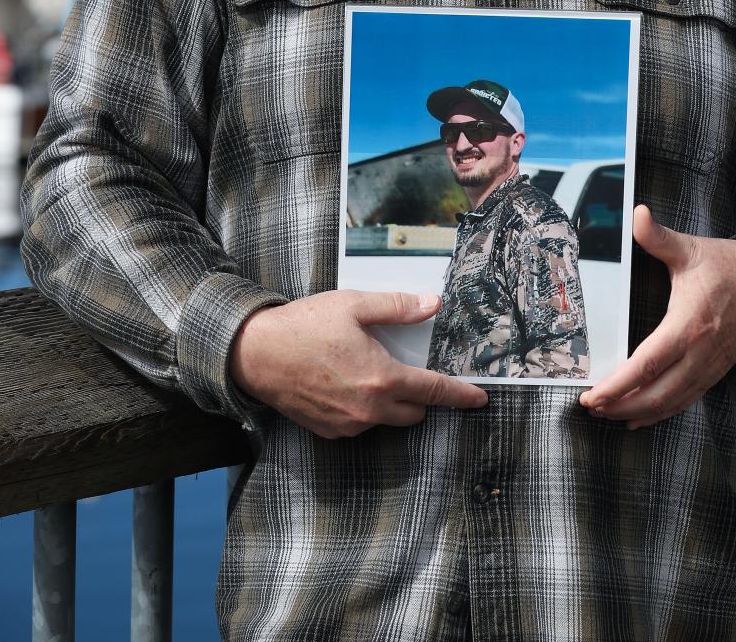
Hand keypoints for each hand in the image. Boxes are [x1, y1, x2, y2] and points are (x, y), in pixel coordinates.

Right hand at [230, 289, 487, 438]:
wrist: (256, 354)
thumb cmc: (305, 326)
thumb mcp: (355, 305)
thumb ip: (398, 307)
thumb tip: (432, 304)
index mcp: (381, 378)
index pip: (433, 391)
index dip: (460, 395)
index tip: (479, 398)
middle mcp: (369, 409)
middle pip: (414, 412)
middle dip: (421, 396)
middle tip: (410, 370)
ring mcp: (348, 425)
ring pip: (387, 420)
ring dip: (390, 402)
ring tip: (369, 370)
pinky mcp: (329, 432)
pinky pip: (361, 425)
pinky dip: (364, 409)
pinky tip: (348, 384)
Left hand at [579, 205, 735, 428]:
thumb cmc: (730, 265)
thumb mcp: (692, 247)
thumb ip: (658, 236)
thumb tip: (636, 213)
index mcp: (690, 323)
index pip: (648, 363)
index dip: (619, 384)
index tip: (593, 396)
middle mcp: (700, 352)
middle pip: (656, 392)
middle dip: (620, 405)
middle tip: (589, 408)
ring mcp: (710, 365)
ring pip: (671, 401)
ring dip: (637, 412)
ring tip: (607, 415)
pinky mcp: (716, 370)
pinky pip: (686, 399)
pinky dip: (661, 412)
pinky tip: (639, 417)